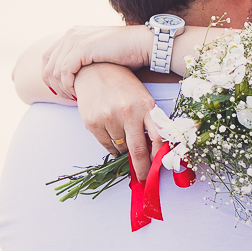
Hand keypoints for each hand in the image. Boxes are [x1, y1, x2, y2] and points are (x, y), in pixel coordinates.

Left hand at [41, 25, 150, 99]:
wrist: (142, 44)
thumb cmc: (123, 53)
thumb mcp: (96, 54)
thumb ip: (80, 60)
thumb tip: (68, 77)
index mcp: (72, 34)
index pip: (47, 58)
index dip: (49, 78)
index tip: (59, 92)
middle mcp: (71, 34)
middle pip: (48, 66)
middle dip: (54, 86)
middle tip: (66, 99)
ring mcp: (75, 39)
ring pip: (55, 71)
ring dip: (62, 88)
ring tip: (73, 98)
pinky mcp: (82, 48)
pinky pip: (65, 72)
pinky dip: (69, 86)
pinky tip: (77, 94)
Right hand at [73, 63, 164, 180]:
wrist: (93, 71)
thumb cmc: (122, 86)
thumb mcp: (142, 98)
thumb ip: (149, 122)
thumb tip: (154, 151)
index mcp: (145, 105)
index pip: (158, 138)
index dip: (159, 158)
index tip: (159, 170)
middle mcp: (127, 112)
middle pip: (138, 151)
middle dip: (142, 169)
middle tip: (143, 179)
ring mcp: (108, 118)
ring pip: (121, 149)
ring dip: (124, 150)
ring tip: (123, 136)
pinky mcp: (92, 123)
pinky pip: (106, 146)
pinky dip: (112, 147)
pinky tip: (112, 135)